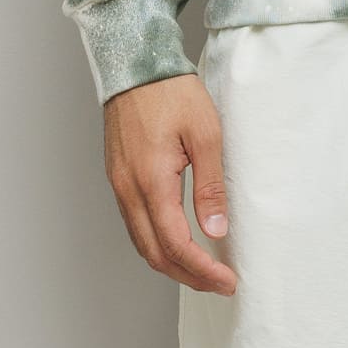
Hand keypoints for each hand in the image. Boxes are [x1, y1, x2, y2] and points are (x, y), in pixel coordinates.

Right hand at [102, 74, 236, 293]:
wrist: (136, 63)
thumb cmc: (172, 92)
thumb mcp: (206, 135)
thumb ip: (210, 187)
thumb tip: (215, 231)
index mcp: (151, 181)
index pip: (175, 244)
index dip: (203, 270)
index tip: (228, 281)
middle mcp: (128, 189)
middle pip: (155, 254)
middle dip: (189, 277)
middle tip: (220, 284)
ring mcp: (119, 185)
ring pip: (142, 244)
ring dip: (172, 265)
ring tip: (204, 272)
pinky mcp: (119, 179)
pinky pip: (135, 226)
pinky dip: (158, 245)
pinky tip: (179, 245)